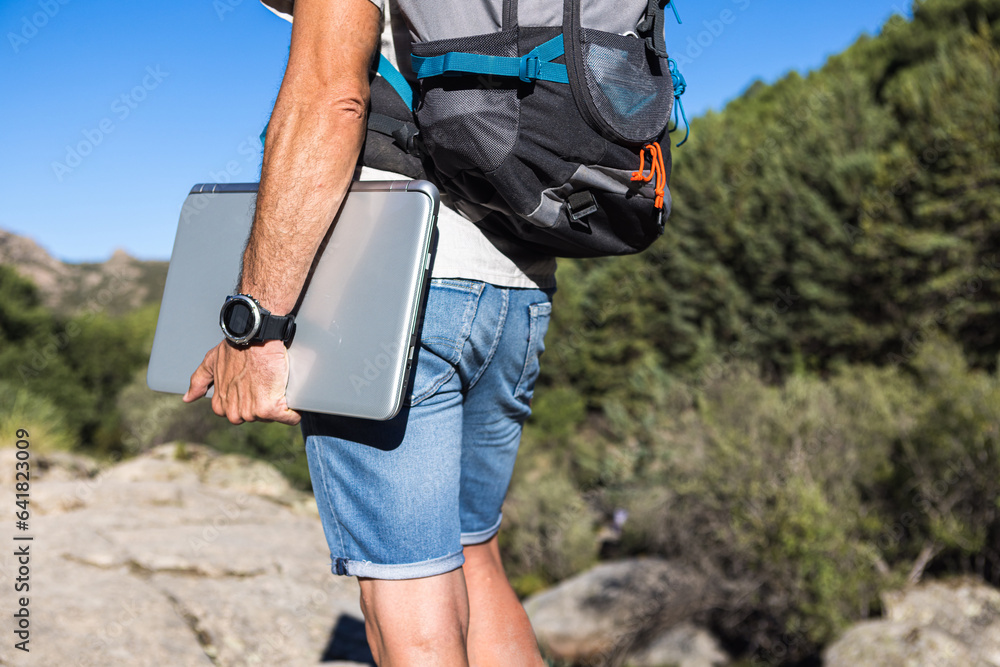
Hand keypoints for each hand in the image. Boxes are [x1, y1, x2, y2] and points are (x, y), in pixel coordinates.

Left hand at [183, 339, 300, 424]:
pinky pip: (288, 418)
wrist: (254, 337)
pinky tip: (293, 403)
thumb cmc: (234, 347)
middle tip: (267, 383)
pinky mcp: (269, 408)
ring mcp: (252, 412)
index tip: (254, 385)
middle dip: (264, 403)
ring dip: (279, 405)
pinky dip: (294, 413)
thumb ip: (198, 381)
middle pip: (257, 417)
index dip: (250, 398)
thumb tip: (187, 398)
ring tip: (277, 384)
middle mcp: (234, 412)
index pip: (238, 413)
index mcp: (221, 405)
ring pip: (272, 417)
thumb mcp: (211, 361)